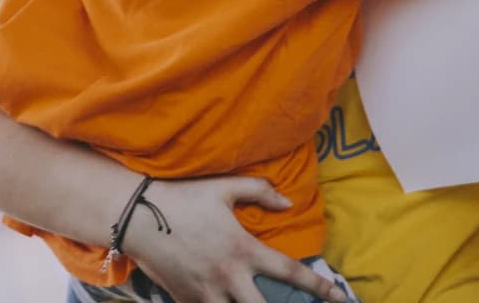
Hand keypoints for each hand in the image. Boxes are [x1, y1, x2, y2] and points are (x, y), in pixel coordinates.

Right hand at [123, 175, 347, 302]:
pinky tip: (224, 301)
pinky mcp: (186, 301)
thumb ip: (260, 191)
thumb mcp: (224, 187)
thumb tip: (289, 200)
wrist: (137, 216)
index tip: (341, 298)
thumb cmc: (183, 198)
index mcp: (243, 249)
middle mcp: (229, 277)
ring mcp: (206, 293)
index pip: (290, 272)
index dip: (319, 287)